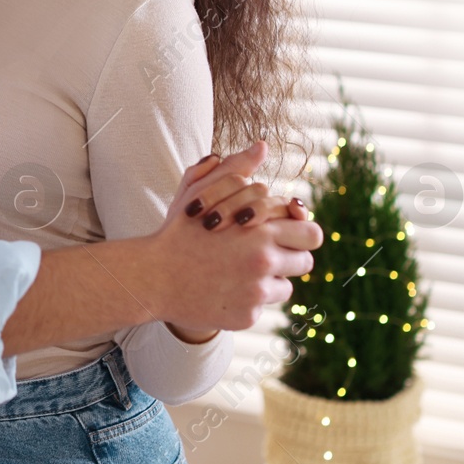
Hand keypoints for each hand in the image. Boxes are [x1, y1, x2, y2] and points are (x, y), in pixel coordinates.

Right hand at [144, 143, 321, 331]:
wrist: (153, 277)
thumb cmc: (179, 230)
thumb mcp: (203, 193)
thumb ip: (236, 168)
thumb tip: (263, 146)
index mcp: (261, 231)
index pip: (311, 232)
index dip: (299, 230)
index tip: (284, 232)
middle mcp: (264, 262)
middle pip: (305, 262)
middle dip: (291, 255)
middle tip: (269, 253)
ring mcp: (256, 293)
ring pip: (285, 286)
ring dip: (269, 278)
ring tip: (240, 270)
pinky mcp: (247, 316)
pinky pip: (262, 305)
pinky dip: (248, 298)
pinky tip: (225, 288)